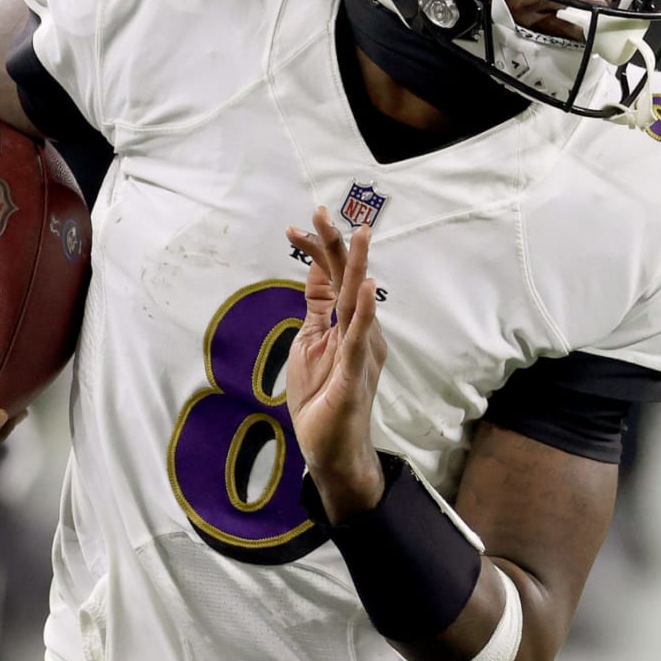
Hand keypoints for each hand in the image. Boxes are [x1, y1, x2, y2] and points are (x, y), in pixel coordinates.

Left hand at [285, 206, 386, 519]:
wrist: (332, 450)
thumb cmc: (322, 399)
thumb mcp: (311, 343)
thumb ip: (318, 308)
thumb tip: (317, 271)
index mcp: (345, 324)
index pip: (331, 278)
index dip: (315, 251)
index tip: (294, 226)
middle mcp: (359, 331)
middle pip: (346, 279)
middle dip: (334, 244)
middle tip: (322, 210)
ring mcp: (360, 350)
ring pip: (357, 300)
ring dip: (357, 266)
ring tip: (359, 233)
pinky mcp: (356, 372)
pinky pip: (360, 337)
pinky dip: (364, 311)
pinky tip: (366, 288)